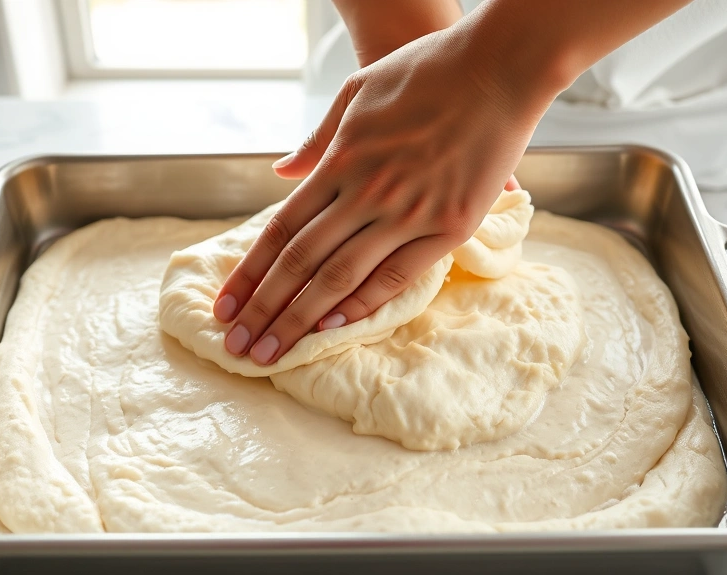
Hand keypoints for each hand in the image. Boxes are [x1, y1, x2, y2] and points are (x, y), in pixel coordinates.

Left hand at [212, 26, 555, 366]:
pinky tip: (333, 329)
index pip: (282, 229)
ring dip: (302, 320)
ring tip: (274, 353)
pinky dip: (363, 305)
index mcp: (341, 161)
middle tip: (240, 347)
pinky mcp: (449, 226)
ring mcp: (409, 212)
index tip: (226, 306)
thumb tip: (283, 171)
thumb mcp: (358, 93)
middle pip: (302, 262)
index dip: (250, 273)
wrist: (499, 69)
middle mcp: (367, 192)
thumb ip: (318, 139)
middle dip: (265, 310)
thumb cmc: (427, 73)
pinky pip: (398, 276)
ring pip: (341, 277)